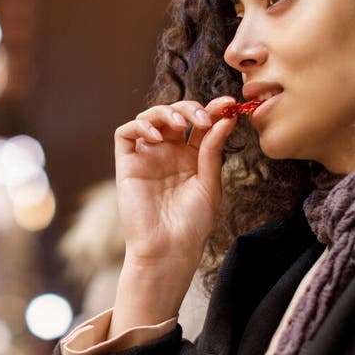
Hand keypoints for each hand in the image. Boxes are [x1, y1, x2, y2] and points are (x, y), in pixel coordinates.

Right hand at [110, 97, 238, 331]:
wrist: (168, 250)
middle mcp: (167, 153)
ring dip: (166, 112)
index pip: (199, 124)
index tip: (228, 104)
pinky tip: (157, 137)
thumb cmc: (191, 225)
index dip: (212, 109)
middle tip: (204, 118)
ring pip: (150, 117)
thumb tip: (226, 118)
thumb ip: (212, 150)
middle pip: (175, 114)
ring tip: (182, 124)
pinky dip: (140, 125)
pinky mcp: (127, 164)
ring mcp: (146, 157)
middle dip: (190, 108)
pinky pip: (125, 133)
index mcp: (190, 158)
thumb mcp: (210, 183)